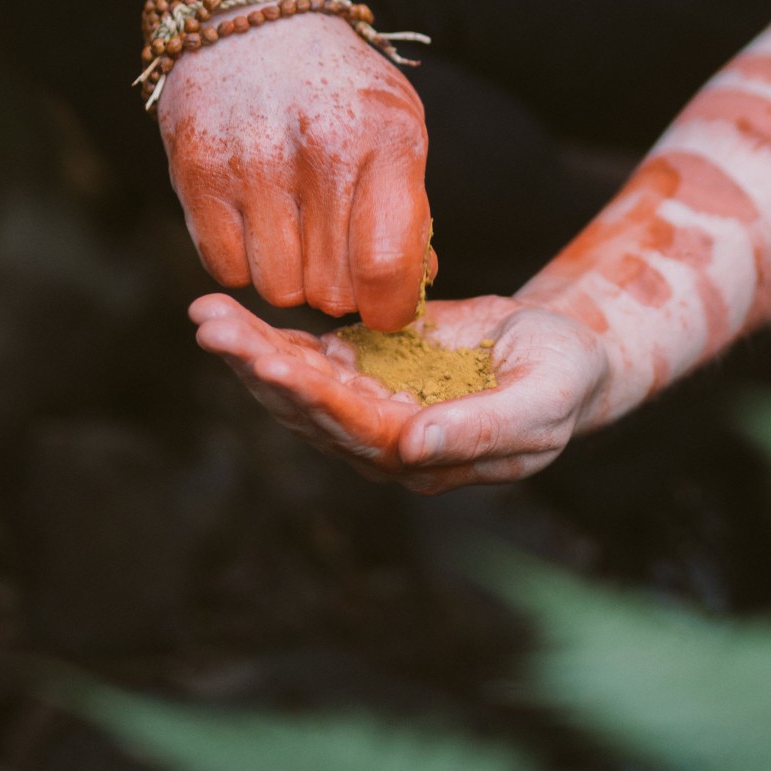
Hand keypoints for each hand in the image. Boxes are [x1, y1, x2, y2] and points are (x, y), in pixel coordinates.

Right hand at [159, 13, 431, 327]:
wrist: (248, 14)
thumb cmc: (335, 83)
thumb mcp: (395, 122)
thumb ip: (409, 206)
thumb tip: (410, 288)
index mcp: (384, 136)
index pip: (387, 265)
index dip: (390, 306)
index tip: (386, 305)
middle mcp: (319, 149)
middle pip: (332, 290)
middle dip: (340, 285)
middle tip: (336, 250)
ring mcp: (252, 161)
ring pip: (278, 289)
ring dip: (290, 273)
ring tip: (295, 225)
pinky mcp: (196, 171)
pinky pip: (226, 268)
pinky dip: (243, 257)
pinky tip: (255, 214)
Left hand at [189, 291, 610, 491]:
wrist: (563, 352)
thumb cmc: (560, 378)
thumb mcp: (538, 403)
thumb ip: (478, 429)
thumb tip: (408, 448)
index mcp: (424, 455)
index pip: (354, 428)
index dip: (311, 395)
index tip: (270, 361)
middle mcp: (384, 440)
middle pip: (309, 407)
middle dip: (259, 366)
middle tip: (212, 329)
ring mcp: (371, 405)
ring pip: (298, 384)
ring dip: (250, 351)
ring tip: (207, 317)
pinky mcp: (367, 369)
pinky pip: (310, 357)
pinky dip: (270, 337)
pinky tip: (231, 315)